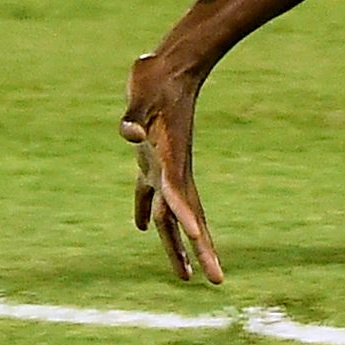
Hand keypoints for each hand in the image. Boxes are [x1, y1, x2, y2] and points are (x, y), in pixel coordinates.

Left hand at [124, 51, 222, 283]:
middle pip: (187, 217)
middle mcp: (171, 169)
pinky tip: (143, 228)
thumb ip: (134, 116)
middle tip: (215, 281)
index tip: (196, 242)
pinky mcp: (151, 157)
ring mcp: (163, 165)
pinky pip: (151, 193)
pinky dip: (148, 211)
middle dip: (199, 250)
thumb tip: (128, 132)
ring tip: (183, 276)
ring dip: (175, 244)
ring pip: (172, 214)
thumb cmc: (155, 77)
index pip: (180, 198)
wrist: (170, 63)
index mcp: (170, 159)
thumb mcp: (142, 93)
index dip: (186, 221)